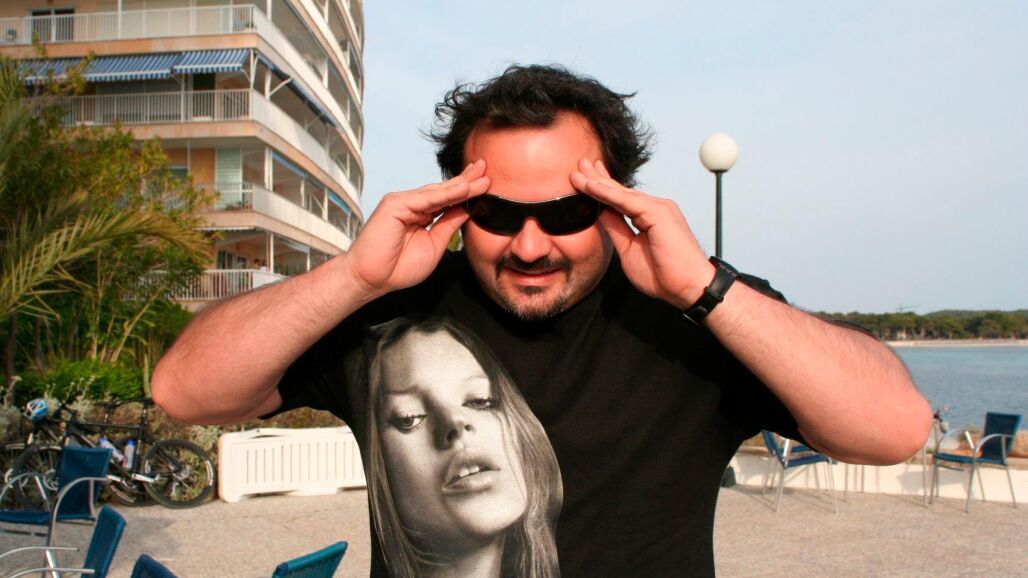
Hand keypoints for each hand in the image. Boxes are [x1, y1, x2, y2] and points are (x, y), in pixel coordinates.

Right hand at [345, 160, 489, 297]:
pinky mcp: (394, 204)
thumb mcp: (434, 244)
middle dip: (466, 180)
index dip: (466, 191)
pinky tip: (463, 188)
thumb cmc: (399, 267)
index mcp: (421, 214)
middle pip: (444, 191)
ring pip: (437, 192)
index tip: (486, 183)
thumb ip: (449, 224)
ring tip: (482, 176)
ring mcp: (403, 202)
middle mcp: (412, 205)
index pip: (448, 200)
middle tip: (486, 167)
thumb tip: (468, 208)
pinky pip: (425, 198)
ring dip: (461, 184)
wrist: (372, 278)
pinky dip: (445, 194)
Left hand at [571, 159, 713, 309]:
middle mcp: (654, 207)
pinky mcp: (658, 212)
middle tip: (579, 164)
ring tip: (577, 173)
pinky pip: (626, 200)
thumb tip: (599, 213)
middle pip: (620, 191)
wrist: (688, 287)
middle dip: (598, 177)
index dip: (602, 189)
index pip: (621, 199)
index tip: (584, 179)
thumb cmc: (663, 274)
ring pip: (621, 193)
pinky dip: (606, 193)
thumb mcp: (629, 250)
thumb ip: (616, 229)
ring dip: (597, 182)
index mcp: (648, 217)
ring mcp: (658, 207)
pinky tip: (590, 186)